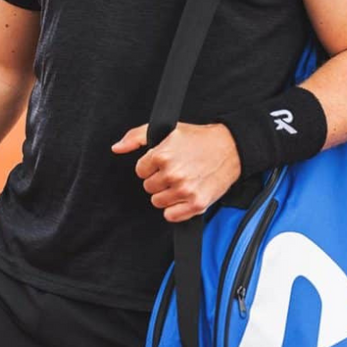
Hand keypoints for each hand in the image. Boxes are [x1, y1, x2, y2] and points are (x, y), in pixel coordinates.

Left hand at [111, 121, 241, 222]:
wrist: (229, 149)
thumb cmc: (198, 139)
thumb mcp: (166, 130)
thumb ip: (136, 137)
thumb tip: (116, 148)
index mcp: (162, 155)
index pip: (140, 171)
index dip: (151, 166)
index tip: (165, 161)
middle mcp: (172, 173)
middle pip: (149, 187)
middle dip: (159, 179)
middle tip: (176, 170)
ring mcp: (184, 190)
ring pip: (157, 202)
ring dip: (167, 194)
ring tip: (181, 181)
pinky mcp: (196, 204)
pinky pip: (171, 216)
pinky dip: (175, 209)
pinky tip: (184, 194)